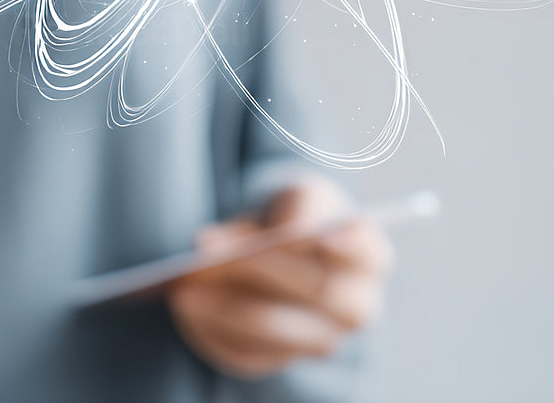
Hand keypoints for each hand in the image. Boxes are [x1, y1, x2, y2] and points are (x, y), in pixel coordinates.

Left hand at [168, 177, 392, 378]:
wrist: (282, 247)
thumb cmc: (293, 214)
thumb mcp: (293, 195)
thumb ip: (282, 209)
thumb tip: (225, 244)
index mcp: (369, 256)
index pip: (366, 253)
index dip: (346, 246)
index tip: (317, 234)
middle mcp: (355, 306)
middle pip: (315, 294)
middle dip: (261, 271)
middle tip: (212, 255)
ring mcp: (320, 340)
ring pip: (277, 333)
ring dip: (226, 310)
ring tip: (184, 291)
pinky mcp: (279, 359)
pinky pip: (247, 354)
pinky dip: (212, 330)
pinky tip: (185, 306)